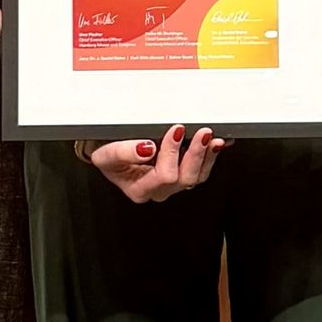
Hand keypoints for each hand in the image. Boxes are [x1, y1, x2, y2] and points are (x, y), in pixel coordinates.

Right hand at [85, 124, 225, 202]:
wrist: (108, 156)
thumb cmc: (108, 157)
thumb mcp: (106, 154)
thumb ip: (123, 152)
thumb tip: (146, 148)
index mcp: (140, 189)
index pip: (163, 175)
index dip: (172, 153)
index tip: (175, 130)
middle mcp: (158, 190)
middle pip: (184, 179)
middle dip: (195, 154)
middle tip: (201, 132)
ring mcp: (172, 184)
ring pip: (196, 177)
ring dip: (206, 156)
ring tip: (212, 138)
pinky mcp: (181, 175)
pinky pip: (201, 171)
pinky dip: (210, 157)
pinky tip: (216, 144)